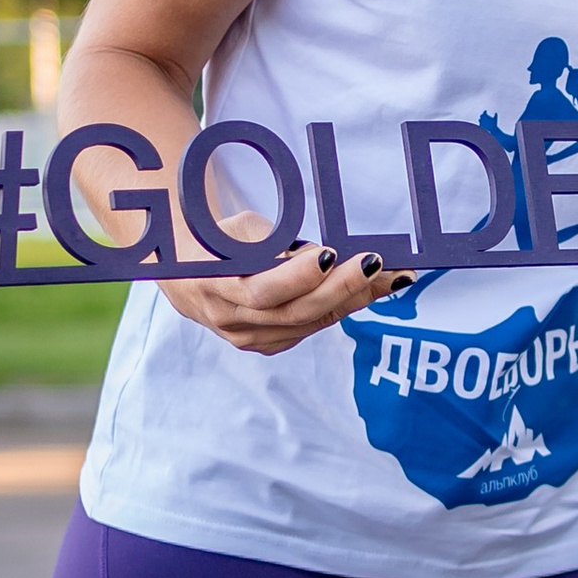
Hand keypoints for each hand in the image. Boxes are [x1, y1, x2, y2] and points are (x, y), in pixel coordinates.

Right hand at [161, 241, 411, 356]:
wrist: (186, 277)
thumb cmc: (218, 243)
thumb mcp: (239, 231)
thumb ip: (275, 244)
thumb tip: (326, 256)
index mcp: (216, 287)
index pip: (264, 290)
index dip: (299, 275)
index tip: (331, 253)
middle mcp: (234, 322)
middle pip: (297, 311)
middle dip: (341, 287)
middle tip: (376, 263)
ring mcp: (251, 339)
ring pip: (311, 323)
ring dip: (354, 299)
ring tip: (390, 277)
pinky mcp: (268, 345)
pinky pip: (311, 328)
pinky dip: (342, 308)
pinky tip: (371, 290)